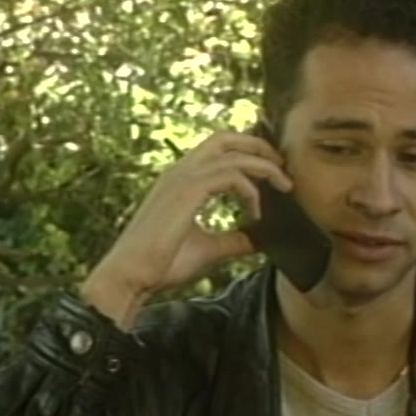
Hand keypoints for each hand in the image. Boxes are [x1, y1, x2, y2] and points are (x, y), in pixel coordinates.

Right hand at [80, 131, 291, 326]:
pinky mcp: (187, 192)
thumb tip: (259, 241)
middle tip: (283, 165)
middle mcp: (180, 172)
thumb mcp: (208, 249)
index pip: (218, 149)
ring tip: (284, 185)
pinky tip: (256, 213)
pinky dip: (250, 191)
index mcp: (181, 180)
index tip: (272, 171)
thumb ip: (234, 241)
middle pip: (225, 138)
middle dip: (259, 146)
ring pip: (233, 155)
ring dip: (264, 167)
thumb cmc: (162, 265)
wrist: (131, 278)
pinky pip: (230, 176)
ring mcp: (182, 179)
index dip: (247, 151)